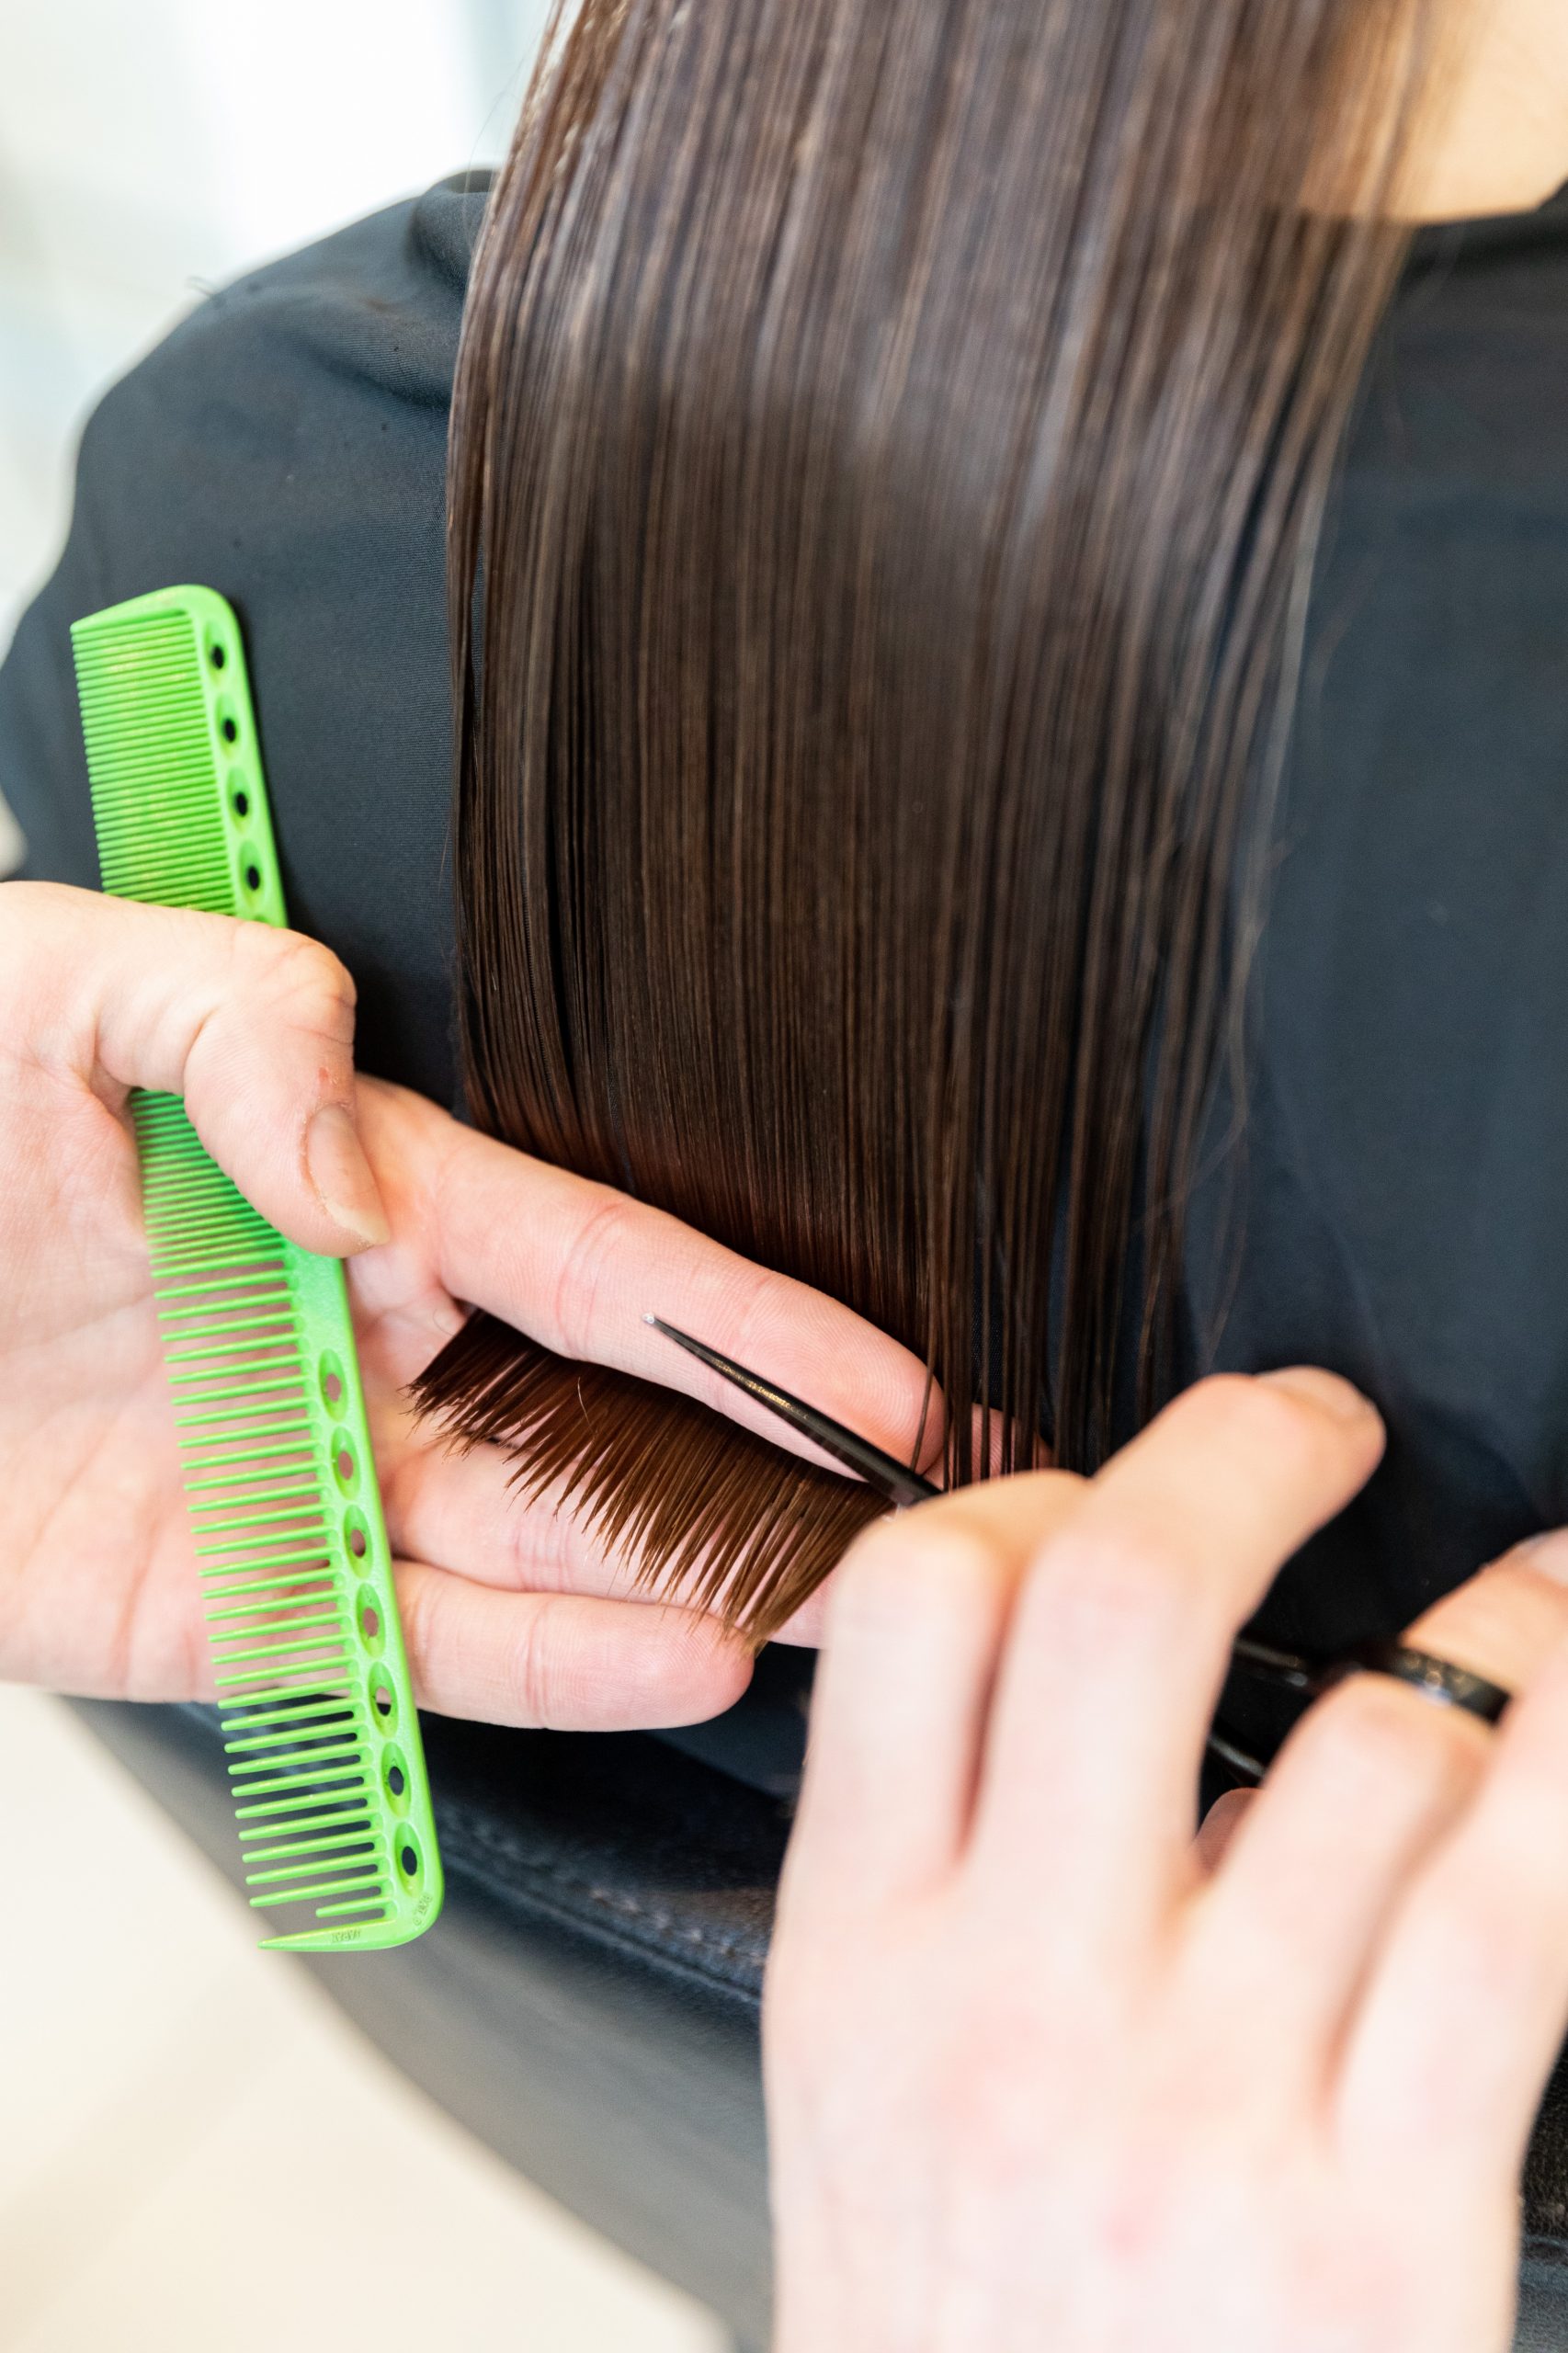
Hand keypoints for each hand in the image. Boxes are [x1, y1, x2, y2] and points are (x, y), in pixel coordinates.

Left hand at [0, 881, 927, 1724]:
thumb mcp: (54, 983)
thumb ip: (242, 1021)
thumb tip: (371, 1178)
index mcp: (343, 1198)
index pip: (596, 1264)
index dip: (747, 1319)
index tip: (884, 1368)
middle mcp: (349, 1352)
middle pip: (602, 1424)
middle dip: (760, 1473)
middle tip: (908, 1520)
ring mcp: (296, 1489)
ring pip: (533, 1551)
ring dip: (677, 1584)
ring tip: (820, 1609)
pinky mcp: (216, 1610)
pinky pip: (402, 1651)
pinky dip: (534, 1667)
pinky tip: (657, 1659)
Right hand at [767, 1368, 1567, 2351]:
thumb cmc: (965, 2352)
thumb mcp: (862, 2108)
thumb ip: (947, 1882)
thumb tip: (1088, 1674)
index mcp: (863, 1966)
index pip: (916, 1607)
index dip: (1036, 1494)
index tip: (1113, 1495)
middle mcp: (1016, 2008)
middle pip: (1123, 1601)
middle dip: (1240, 1453)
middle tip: (1312, 1424)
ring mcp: (1204, 2108)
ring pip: (1379, 1738)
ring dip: (1495, 1613)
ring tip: (1532, 1581)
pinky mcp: (1384, 2220)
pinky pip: (1512, 1906)